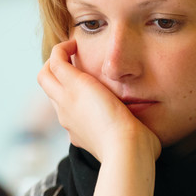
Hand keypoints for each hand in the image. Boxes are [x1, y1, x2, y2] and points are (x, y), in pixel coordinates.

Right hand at [38, 40, 161, 195]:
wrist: (127, 150)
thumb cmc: (136, 152)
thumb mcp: (132, 143)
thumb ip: (135, 136)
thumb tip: (149, 136)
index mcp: (79, 131)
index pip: (67, 109)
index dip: (73, 95)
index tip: (88, 86)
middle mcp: (67, 117)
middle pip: (50, 91)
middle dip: (57, 74)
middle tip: (73, 60)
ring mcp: (66, 101)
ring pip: (46, 76)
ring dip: (57, 59)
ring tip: (72, 48)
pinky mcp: (73, 85)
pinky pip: (55, 61)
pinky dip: (62, 49)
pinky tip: (76, 44)